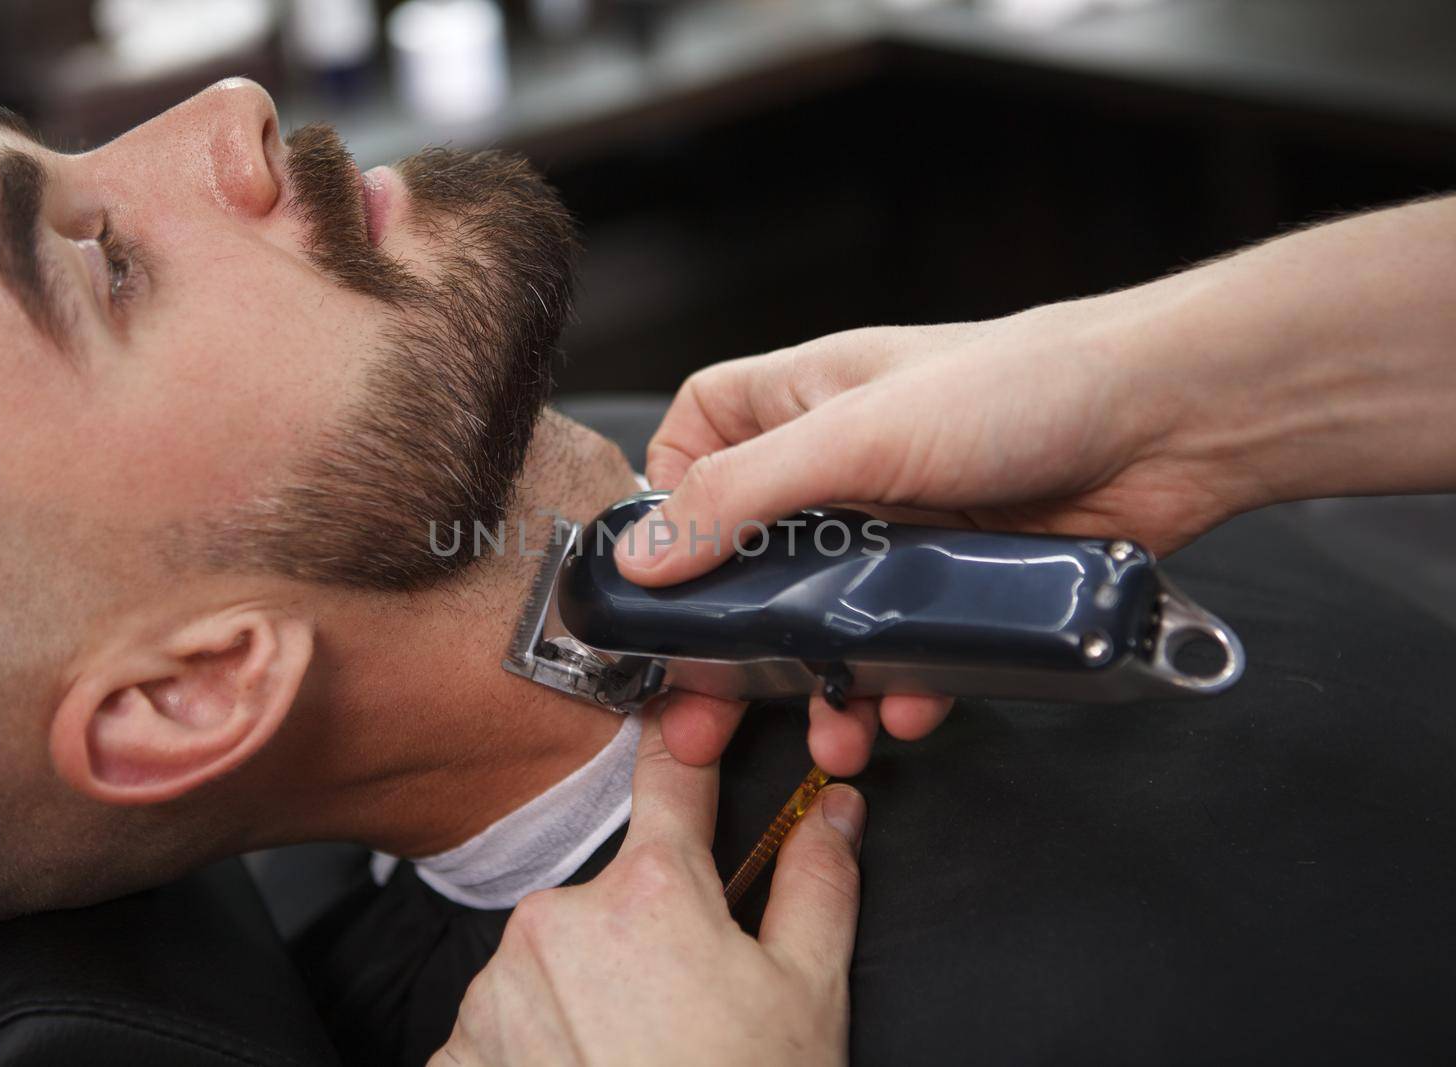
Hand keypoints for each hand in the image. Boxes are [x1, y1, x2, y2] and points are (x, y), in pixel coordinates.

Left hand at [433, 707, 866, 1066]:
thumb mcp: (809, 993)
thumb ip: (816, 882)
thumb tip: (834, 812)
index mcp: (648, 890)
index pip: (668, 781)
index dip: (685, 752)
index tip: (685, 729)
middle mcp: (557, 921)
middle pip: (610, 895)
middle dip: (642, 933)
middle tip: (685, 1006)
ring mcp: (497, 989)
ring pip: (552, 959)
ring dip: (584, 991)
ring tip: (635, 1058)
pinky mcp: (458, 1053)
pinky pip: (502, 1024)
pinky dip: (537, 1046)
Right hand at [620, 300, 1251, 771]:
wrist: (1175, 422)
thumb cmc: (1021, 388)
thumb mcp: (859, 435)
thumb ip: (742, 495)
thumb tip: (642, 557)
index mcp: (803, 403)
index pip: (698, 440)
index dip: (669, 503)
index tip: (658, 577)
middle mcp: (844, 466)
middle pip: (751, 556)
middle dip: (727, 641)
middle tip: (698, 714)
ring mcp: (904, 528)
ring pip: (828, 618)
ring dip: (817, 684)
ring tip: (823, 738)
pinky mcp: (962, 581)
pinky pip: (908, 649)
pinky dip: (901, 690)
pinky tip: (905, 716)